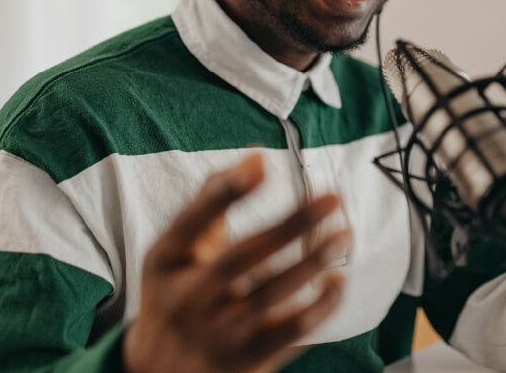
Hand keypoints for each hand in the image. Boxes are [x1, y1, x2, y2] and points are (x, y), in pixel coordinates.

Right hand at [123, 154, 350, 372]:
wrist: (161, 370)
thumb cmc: (178, 290)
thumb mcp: (177, 248)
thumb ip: (213, 198)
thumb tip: (257, 155)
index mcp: (166, 262)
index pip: (192, 222)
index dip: (225, 193)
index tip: (262, 164)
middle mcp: (187, 299)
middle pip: (241, 259)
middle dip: (290, 226)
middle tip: (332, 198)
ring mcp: (217, 333)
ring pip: (269, 296)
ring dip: (311, 262)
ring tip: (345, 233)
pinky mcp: (247, 358)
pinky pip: (289, 333)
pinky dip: (319, 307)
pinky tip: (339, 279)